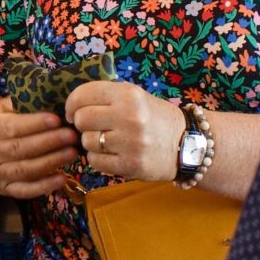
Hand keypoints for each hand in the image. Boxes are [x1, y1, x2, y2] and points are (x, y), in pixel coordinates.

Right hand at [0, 101, 78, 199]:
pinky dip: (43, 187)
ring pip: (24, 170)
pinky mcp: (4, 188)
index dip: (34, 124)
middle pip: (20, 148)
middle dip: (48, 142)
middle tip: (71, 136)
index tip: (56, 119)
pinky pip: (24, 190)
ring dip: (50, 162)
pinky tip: (61, 178)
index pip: (12, 126)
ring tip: (72, 153)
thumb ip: (19, 103)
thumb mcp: (0, 109)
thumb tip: (49, 94)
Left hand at [65, 80, 185, 181]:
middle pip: (81, 119)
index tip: (73, 111)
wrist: (188, 144)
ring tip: (108, 141)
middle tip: (94, 127)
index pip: (83, 95)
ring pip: (87, 142)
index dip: (72, 104)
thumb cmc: (155, 118)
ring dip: (92, 143)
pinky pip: (96, 162)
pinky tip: (112, 154)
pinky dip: (99, 159)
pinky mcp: (131, 165)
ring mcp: (131, 143)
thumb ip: (106, 96)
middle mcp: (130, 116)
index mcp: (129, 94)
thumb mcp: (135, 97)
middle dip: (82, 124)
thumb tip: (71, 105)